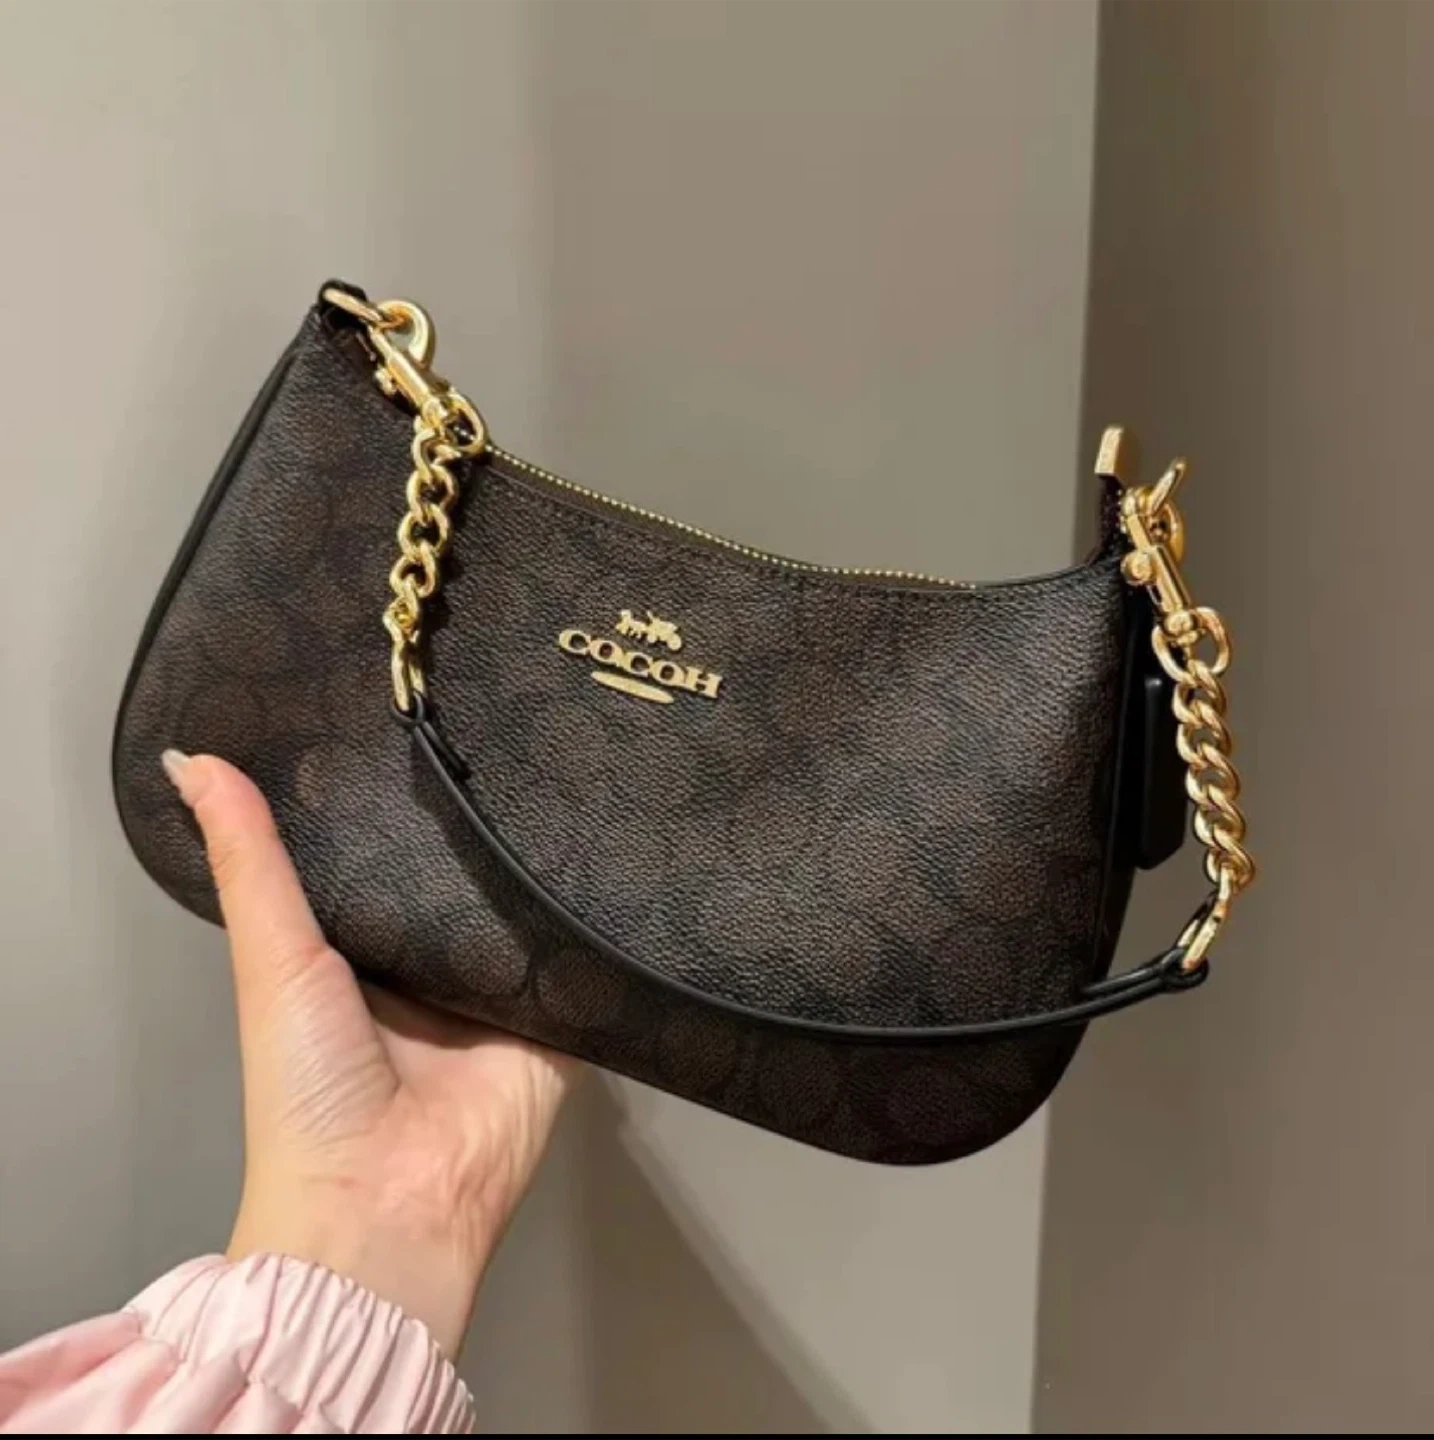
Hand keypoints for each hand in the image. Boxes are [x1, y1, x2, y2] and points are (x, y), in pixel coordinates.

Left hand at [162, 751, 571, 1359]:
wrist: (390, 1205)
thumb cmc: (311, 1089)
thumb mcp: (273, 961)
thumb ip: (249, 863)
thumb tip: (186, 760)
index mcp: (359, 954)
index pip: (384, 857)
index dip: (391, 797)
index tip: (409, 715)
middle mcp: (432, 968)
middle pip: (460, 879)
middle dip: (478, 821)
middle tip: (505, 723)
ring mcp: (499, 994)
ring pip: (524, 907)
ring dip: (537, 862)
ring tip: (566, 765)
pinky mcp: (558, 1019)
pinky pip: (581, 955)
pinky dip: (591, 918)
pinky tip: (611, 850)